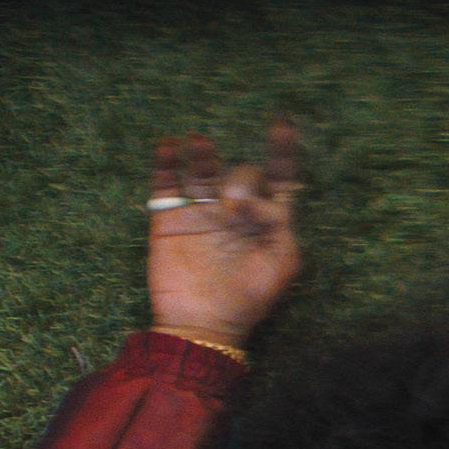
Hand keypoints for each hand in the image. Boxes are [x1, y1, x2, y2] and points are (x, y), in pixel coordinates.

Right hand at [146, 120, 303, 348]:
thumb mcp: (280, 267)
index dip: (282, 152)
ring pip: (202, 169)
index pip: (279, 179)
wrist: (202, 325)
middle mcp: (235, 212)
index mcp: (266, 222)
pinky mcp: (170, 219)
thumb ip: (283, 229)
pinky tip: (167, 148)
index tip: (281, 123)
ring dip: (202, 154)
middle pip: (241, 174)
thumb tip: (267, 199)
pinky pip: (164, 183)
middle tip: (234, 204)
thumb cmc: (248, 300)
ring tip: (198, 144)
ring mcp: (201, 212)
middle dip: (242, 179)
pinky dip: (164, 163)